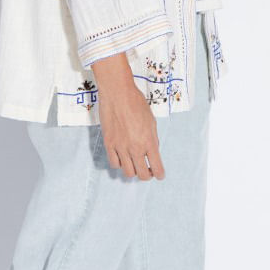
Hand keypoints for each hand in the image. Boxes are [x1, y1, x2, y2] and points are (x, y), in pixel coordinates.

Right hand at [91, 52, 165, 180]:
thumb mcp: (151, 121)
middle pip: (142, 174)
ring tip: (135, 164)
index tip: (160, 175)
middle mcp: (135, 147)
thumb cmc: (136, 103)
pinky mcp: (109, 144)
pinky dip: (120, 163)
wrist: (118, 93)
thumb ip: (153, 138)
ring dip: (133, 171)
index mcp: (149, 141)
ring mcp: (121, 147)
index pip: (156, 167)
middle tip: (148, 171)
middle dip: (147, 175)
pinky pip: (114, 163)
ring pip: (128, 172)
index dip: (159, 174)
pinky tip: (123, 157)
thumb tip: (152, 150)